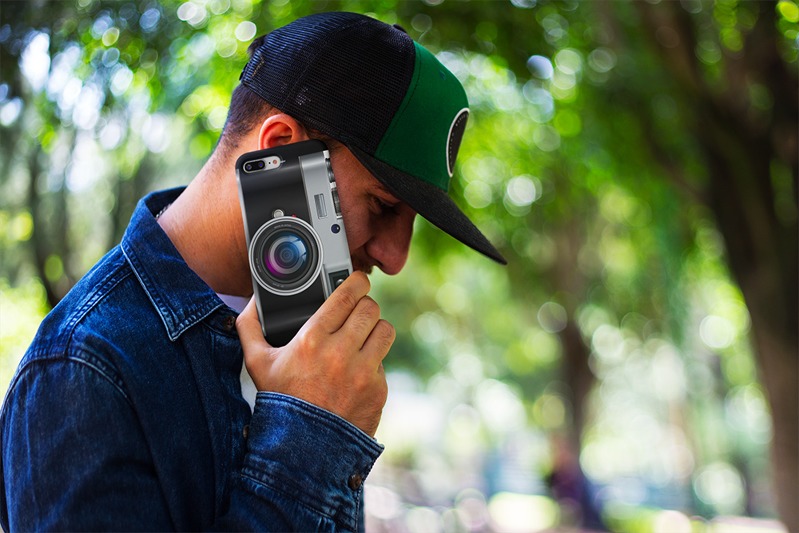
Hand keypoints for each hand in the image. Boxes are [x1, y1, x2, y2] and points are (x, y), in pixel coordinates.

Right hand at [236, 272, 393, 436]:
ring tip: (363, 335)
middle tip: (357, 311)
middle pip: (370, 308)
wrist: (302, 449)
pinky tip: (357, 370)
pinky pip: (383, 362)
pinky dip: (373, 362)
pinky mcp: (378, 390)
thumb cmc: (280, 402)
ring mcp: (362, 372)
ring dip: (375, 330)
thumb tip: (252, 302)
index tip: (357, 280)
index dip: (356, 282)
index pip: (347, 295)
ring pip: (384, 330)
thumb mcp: (256, 363)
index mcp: (312, 339)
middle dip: (364, 306)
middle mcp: (340, 353)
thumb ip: (249, 327)